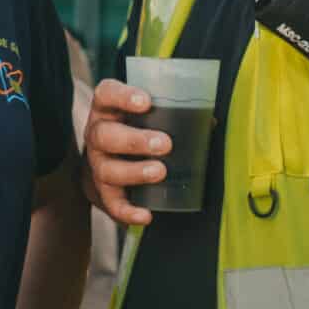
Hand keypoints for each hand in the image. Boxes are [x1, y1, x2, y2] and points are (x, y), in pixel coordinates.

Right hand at [81, 79, 169, 226]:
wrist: (108, 161)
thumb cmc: (135, 129)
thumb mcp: (146, 115)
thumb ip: (173, 114)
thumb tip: (210, 123)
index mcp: (108, 108)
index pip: (107, 94)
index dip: (123, 96)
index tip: (146, 102)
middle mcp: (97, 134)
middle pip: (105, 136)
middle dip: (135, 141)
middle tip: (165, 144)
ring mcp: (97, 164)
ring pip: (108, 169)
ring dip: (135, 172)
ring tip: (160, 172)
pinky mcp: (103, 192)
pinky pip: (112, 204)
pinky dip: (128, 211)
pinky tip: (146, 214)